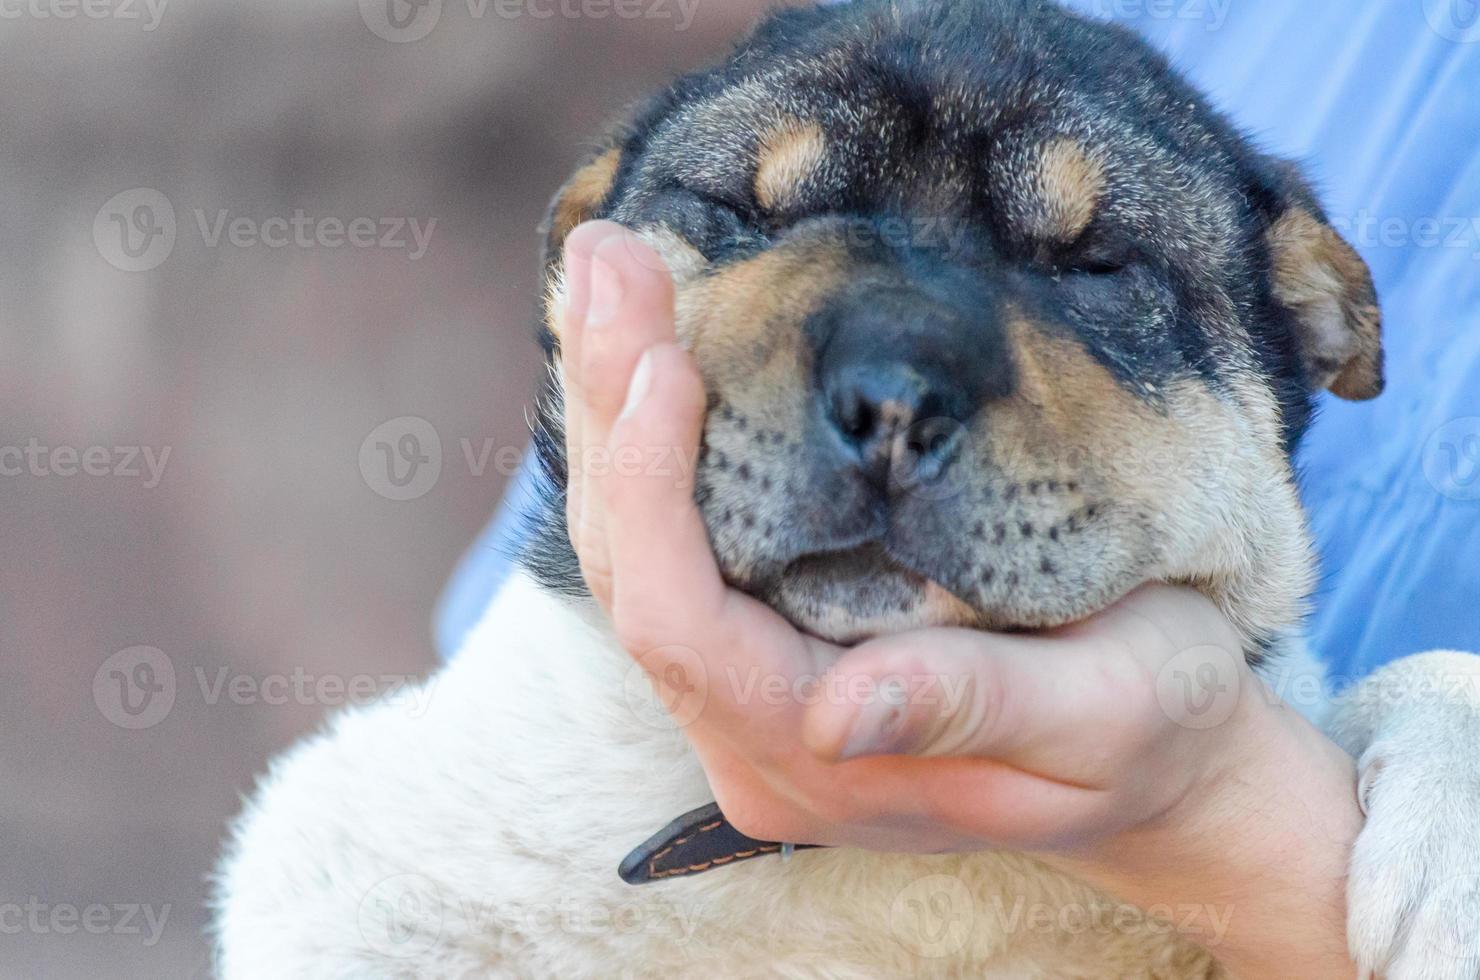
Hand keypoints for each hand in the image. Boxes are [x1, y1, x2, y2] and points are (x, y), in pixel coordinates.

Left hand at [559, 221, 1361, 976]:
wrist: (1164, 759)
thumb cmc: (1156, 726)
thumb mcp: (1108, 715)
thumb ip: (973, 710)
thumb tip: (832, 715)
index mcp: (822, 764)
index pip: (680, 628)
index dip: (651, 491)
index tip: (663, 358)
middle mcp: (754, 739)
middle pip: (630, 572)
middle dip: (607, 410)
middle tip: (604, 259)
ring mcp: (747, 697)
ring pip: (633, 549)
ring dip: (611, 407)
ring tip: (604, 270)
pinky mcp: (764, 648)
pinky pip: (674, 540)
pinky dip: (649, 437)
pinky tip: (643, 343)